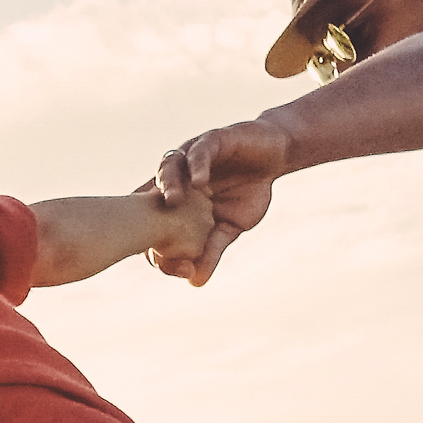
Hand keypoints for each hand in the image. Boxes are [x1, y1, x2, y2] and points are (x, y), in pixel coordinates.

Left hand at [150, 119, 289, 284]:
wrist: (273, 156)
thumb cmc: (246, 192)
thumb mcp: (231, 226)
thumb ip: (211, 250)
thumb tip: (196, 282)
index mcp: (175, 199)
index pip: (154, 219)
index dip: (152, 239)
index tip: (159, 264)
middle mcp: (176, 176)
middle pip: (152, 193)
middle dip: (149, 213)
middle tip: (149, 236)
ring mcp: (191, 157)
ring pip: (169, 167)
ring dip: (168, 183)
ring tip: (171, 201)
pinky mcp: (211, 140)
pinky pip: (199, 152)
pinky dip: (198, 165)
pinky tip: (200, 181)